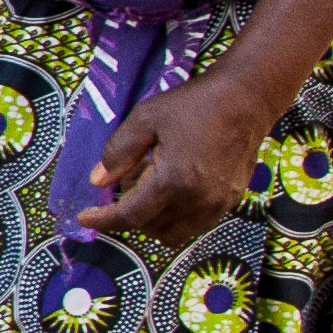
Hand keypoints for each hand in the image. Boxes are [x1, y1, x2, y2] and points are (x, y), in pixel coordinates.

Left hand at [75, 65, 282, 253]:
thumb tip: (98, 181)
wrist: (247, 99)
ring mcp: (218, 204)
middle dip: (129, 212)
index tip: (85, 218)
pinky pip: (195, 225)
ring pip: (174, 233)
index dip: (104, 221)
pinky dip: (176, 217)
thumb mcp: (145, 118)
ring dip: (153, 218)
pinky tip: (173, 187)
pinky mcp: (231, 202)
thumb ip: (118, 152)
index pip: (131, 216)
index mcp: (174, 180)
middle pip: (150, 228)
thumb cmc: (194, 104)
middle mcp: (198, 200)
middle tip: (127, 179)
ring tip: (150, 181)